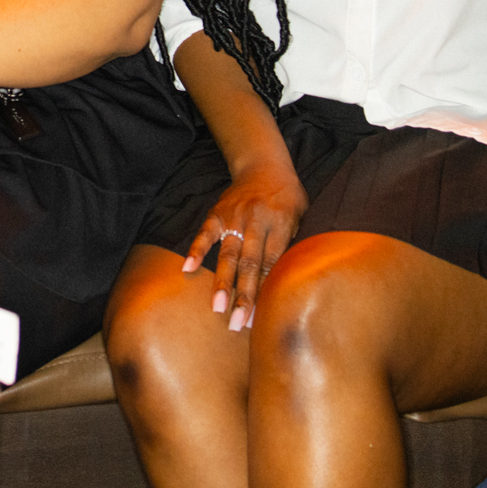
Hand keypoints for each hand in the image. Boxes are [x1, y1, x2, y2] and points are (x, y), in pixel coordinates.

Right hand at [183, 156, 307, 332]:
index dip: (265, 292)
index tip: (260, 319)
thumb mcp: (300, 217)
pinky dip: (196, 250)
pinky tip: (187, 270)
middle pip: (249, 264)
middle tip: (237, 323)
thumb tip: (284, 284)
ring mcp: (234, 217)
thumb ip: (291, 245)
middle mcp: (256, 222)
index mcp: (280, 225)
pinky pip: (205, 233)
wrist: (265, 165)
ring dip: (221, 281)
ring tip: (216, 307)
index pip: (272, 265)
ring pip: (227, 253)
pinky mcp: (217, 213)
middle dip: (243, 296)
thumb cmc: (288, 198)